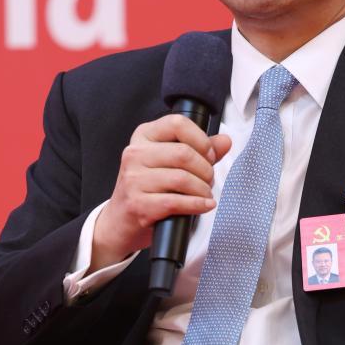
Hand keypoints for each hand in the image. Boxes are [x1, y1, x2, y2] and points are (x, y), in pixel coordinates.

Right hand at [90, 115, 231, 271]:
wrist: (120, 221)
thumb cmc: (148, 189)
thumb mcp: (169, 163)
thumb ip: (199, 150)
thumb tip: (225, 141)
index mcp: (143, 136)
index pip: (177, 123)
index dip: (201, 139)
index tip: (209, 155)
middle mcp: (135, 154)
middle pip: (184, 153)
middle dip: (206, 170)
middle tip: (209, 180)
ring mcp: (133, 179)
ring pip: (182, 179)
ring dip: (203, 189)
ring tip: (205, 194)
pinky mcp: (137, 204)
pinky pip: (176, 202)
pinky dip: (197, 205)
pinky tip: (204, 205)